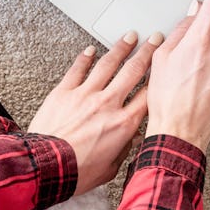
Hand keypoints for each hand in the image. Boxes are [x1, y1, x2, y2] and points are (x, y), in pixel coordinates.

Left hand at [28, 33, 162, 194]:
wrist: (47, 168)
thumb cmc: (76, 173)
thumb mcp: (110, 168)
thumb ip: (123, 150)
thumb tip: (127, 141)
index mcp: (123, 124)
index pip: (147, 94)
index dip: (158, 79)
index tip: (163, 69)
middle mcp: (107, 104)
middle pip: (133, 71)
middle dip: (147, 52)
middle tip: (154, 40)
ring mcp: (85, 95)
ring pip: (108, 64)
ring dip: (121, 48)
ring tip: (129, 37)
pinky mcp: (64, 93)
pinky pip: (77, 69)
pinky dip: (85, 57)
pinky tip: (91, 49)